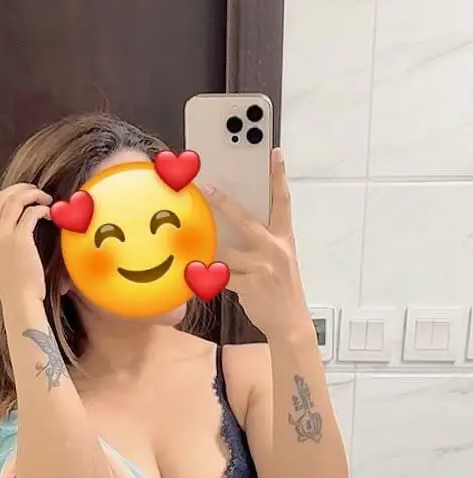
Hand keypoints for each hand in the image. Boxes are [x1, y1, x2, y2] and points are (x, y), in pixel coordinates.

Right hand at [0, 183, 51, 308]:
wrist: (20, 301)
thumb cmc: (16, 284)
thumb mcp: (0, 259)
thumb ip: (1, 239)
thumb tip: (16, 220)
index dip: (9, 195)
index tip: (24, 196)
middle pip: (3, 196)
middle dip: (22, 189)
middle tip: (37, 192)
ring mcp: (2, 236)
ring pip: (16, 200)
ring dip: (34, 195)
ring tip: (46, 199)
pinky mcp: (19, 239)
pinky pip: (31, 213)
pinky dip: (42, 209)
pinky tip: (50, 214)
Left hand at [205, 150, 308, 339]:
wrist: (290, 323)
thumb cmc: (282, 291)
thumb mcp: (280, 262)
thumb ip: (261, 244)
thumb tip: (231, 231)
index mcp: (284, 239)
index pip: (283, 201)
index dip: (279, 176)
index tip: (274, 154)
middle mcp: (275, 249)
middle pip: (246, 220)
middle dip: (224, 203)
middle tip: (207, 187)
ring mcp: (262, 267)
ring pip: (226, 252)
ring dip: (207, 250)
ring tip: (188, 243)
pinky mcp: (250, 285)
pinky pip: (221, 276)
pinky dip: (207, 276)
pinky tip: (195, 275)